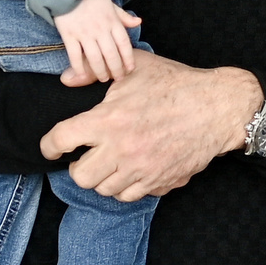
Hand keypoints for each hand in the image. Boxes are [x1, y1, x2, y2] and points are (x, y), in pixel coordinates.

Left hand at [41, 55, 263, 201]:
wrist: (217, 107)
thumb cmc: (176, 84)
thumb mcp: (135, 69)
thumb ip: (95, 73)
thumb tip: (67, 79)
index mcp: (109, 120)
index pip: (61, 139)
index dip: (48, 145)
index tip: (50, 147)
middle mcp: (122, 149)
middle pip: (80, 176)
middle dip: (77, 166)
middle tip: (85, 156)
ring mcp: (141, 169)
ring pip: (104, 189)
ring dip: (102, 177)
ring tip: (109, 162)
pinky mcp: (159, 181)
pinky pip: (130, 195)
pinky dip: (125, 186)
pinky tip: (130, 170)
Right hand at [53, 0, 141, 86]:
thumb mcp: (111, 5)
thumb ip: (124, 17)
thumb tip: (138, 22)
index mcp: (112, 22)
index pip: (124, 44)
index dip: (128, 59)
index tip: (129, 70)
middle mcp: (100, 29)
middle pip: (111, 55)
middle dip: (116, 70)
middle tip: (118, 78)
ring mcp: (84, 33)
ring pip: (95, 58)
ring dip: (100, 71)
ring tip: (103, 78)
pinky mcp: (69, 35)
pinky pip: (75, 55)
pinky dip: (79, 67)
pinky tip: (82, 75)